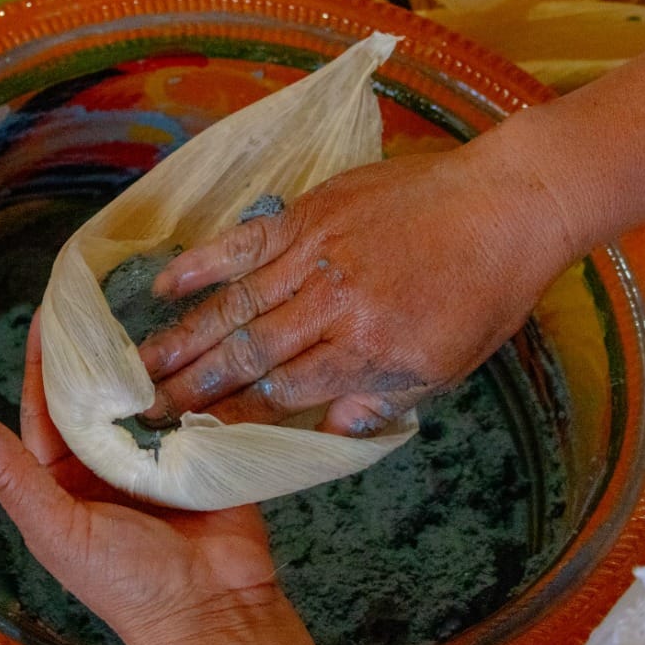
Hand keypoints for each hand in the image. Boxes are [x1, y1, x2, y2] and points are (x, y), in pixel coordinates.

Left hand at [0, 317, 352, 644]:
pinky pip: (192, 407)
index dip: (46, 361)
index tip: (49, 310)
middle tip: (99, 292)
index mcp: (64, 479)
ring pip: (144, 394)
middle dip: (96, 349)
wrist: (214, 615)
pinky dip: (191, 378)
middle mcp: (107, 462)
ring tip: (145, 302)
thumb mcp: (59, 528)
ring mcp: (157, 456)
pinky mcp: (204, 454)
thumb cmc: (127, 582)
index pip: (47, 407)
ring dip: (144, 357)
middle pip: (96, 393)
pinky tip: (193, 338)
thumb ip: (12, 475)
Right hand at [136, 141, 573, 434]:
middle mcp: (333, 306)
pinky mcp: (308, 214)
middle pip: (246, 355)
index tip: (192, 440)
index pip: (284, 396)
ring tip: (138, 367)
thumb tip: (325, 431)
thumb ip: (379, 400)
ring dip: (181, 338)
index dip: (233, 420)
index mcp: (369, 352)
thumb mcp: (444, 367)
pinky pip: (242, 241)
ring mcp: (315, 255)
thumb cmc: (483, 293)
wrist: (506, 204)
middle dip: (190, 389)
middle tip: (143, 414)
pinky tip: (163, 286)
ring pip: (234, 305)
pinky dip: (200, 263)